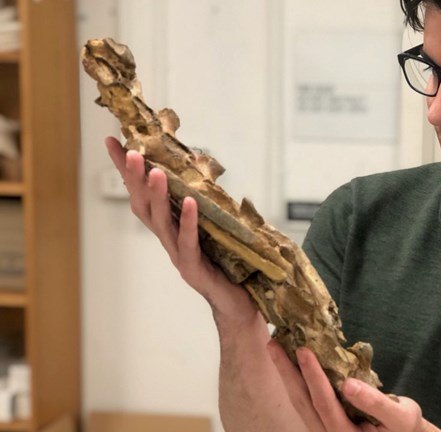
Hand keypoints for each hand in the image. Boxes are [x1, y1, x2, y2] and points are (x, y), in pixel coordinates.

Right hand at [104, 136, 255, 322]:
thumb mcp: (210, 227)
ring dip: (157, 196)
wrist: (235, 302)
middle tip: (130, 152)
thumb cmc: (223, 264)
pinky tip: (191, 203)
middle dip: (134, 179)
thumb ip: (201, 203)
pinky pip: (189, 241)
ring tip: (155, 172)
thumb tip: (201, 170)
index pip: (142, 193)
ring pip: (161, 223)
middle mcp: (167, 239)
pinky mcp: (194, 267)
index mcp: (168, 227)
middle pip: (143, 205)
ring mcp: (178, 254)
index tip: (112, 141)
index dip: (126, 170)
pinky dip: (189, 222)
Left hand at [267, 341, 440, 431]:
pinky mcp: (323, 423)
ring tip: (276, 349)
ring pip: (300, 402)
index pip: (324, 403)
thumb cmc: (403, 428)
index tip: (303, 350)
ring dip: (287, 375)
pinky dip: (296, 380)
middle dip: (287, 372)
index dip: (313, 376)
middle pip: (303, 402)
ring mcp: (323, 430)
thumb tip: (348, 383)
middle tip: (274, 344)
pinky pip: (305, 401)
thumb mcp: (398, 416)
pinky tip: (291, 364)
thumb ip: (374, 402)